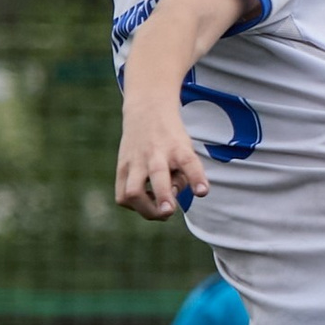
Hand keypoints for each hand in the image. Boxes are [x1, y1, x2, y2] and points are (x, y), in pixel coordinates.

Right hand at [115, 100, 208, 220]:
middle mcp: (156, 154)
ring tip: (160, 212)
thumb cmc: (172, 141)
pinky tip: (145, 202)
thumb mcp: (185, 151)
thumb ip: (182, 178)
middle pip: (157, 175)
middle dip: (163, 197)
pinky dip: (134, 206)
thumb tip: (166, 204)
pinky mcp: (121, 168)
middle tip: (168, 212)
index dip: (196, 178)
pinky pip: (122, 195)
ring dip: (145, 209)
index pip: (189, 162)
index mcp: (178, 148)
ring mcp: (136, 161)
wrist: (147, 112)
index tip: (202, 192)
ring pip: (132, 191)